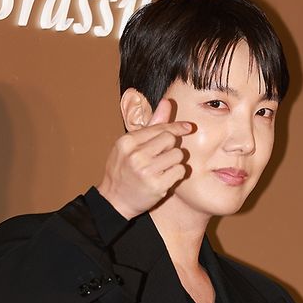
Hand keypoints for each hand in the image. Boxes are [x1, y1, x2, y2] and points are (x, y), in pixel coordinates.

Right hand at [97, 99, 192, 219]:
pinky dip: (177, 173)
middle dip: (171, 147)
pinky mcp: (157, 186)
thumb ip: (151, 125)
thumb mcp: (130, 145)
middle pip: (170, 140)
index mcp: (127, 142)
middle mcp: (136, 155)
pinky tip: (166, 178)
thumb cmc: (124, 170)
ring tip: (163, 168)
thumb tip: (167, 102)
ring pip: (177, 155)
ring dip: (175, 161)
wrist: (114, 200)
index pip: (160, 128)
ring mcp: (146, 171)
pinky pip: (180, 171)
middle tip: (162, 156)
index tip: (188, 127)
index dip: (176, 127)